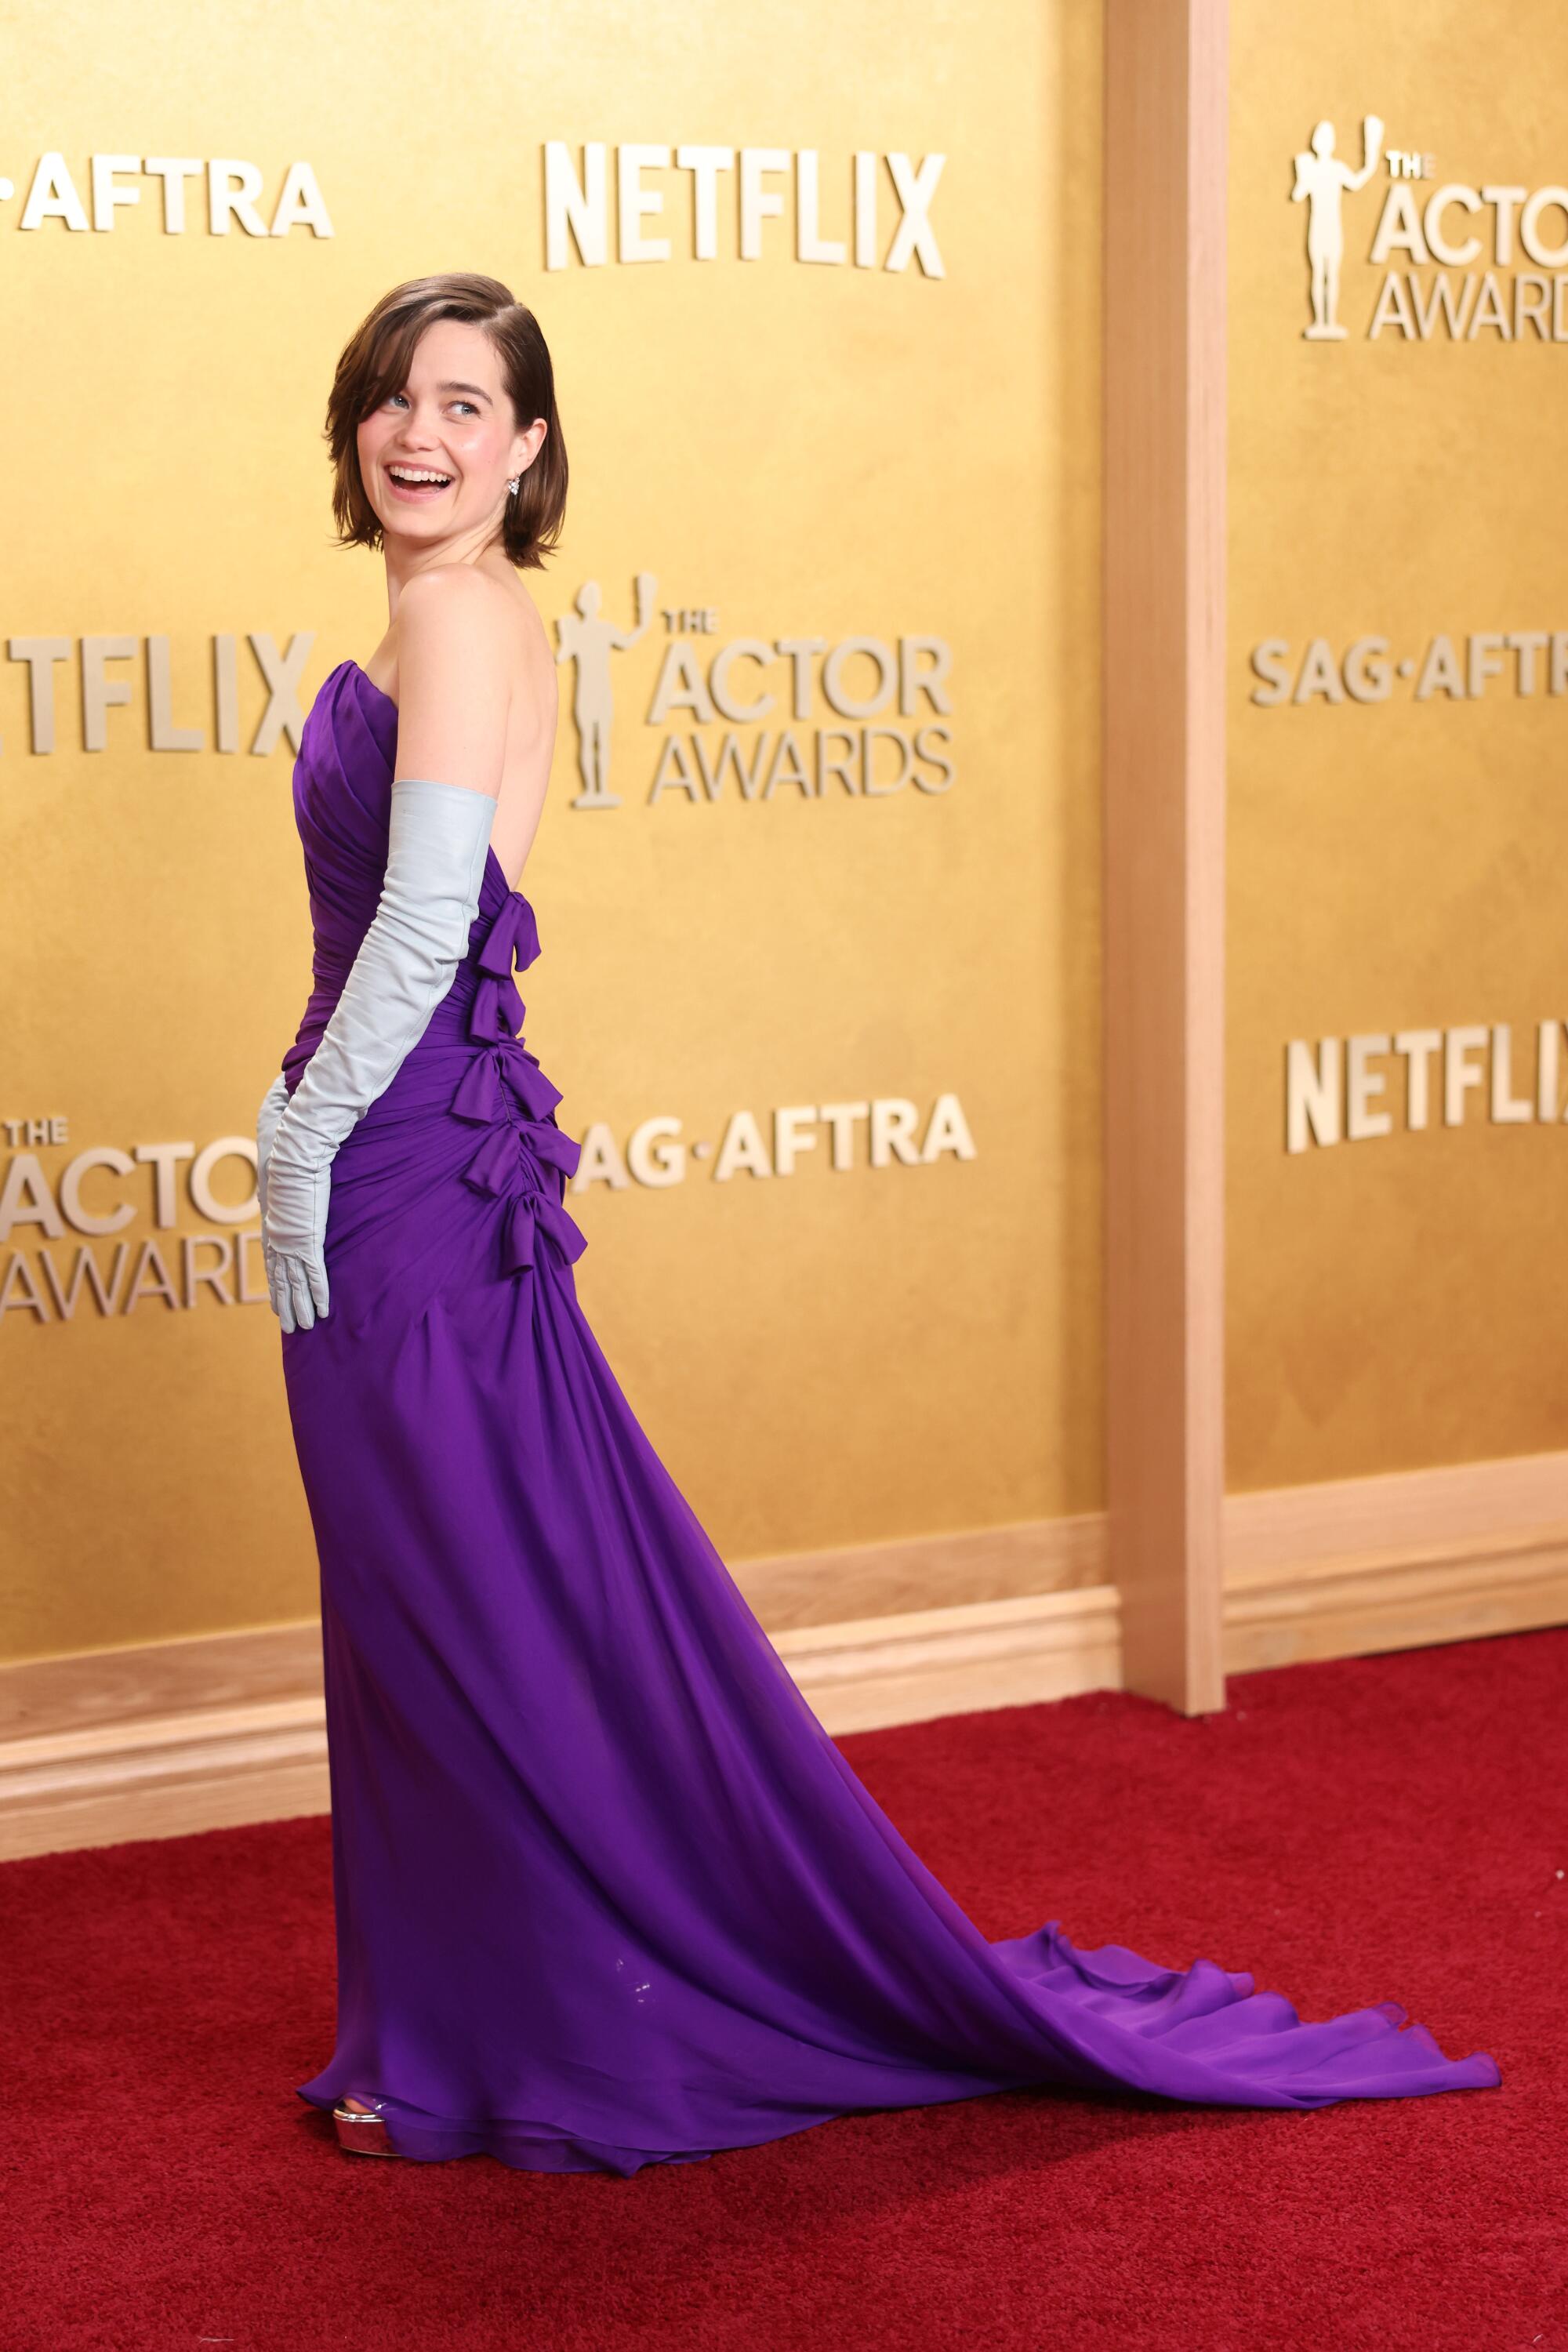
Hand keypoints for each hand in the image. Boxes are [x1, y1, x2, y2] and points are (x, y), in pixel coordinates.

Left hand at [261, 1106, 333, 1332]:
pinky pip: (313, 1275)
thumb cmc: (288, 1128)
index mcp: (273, 1207)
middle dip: (284, 1299)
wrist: (295, 1141)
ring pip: (292, 1280)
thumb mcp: (281, 1123)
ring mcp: (291, 1235)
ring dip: (298, 1305)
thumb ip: (285, 1119)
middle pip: (278, 1272)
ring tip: (301, 1327)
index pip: (272, 1246)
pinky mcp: (306, 1239)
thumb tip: (286, 1093)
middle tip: (288, 1322)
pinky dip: (317, 1295)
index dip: (275, 1270)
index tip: (277, 1287)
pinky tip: (320, 1313)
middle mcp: (277, 1227)